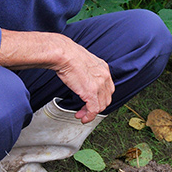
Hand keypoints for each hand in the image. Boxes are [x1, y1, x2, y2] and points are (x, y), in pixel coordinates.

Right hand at [0, 29, 114, 122]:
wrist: (64, 53)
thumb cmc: (68, 55)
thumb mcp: (83, 62)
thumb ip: (87, 71)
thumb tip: (82, 78)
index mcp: (103, 68)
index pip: (107, 88)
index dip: (100, 97)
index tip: (92, 101)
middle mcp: (104, 76)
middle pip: (106, 98)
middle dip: (96, 107)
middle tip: (86, 110)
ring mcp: (99, 85)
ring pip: (100, 106)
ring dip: (91, 113)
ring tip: (82, 115)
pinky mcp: (91, 93)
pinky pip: (93, 110)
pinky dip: (89, 117)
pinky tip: (83, 118)